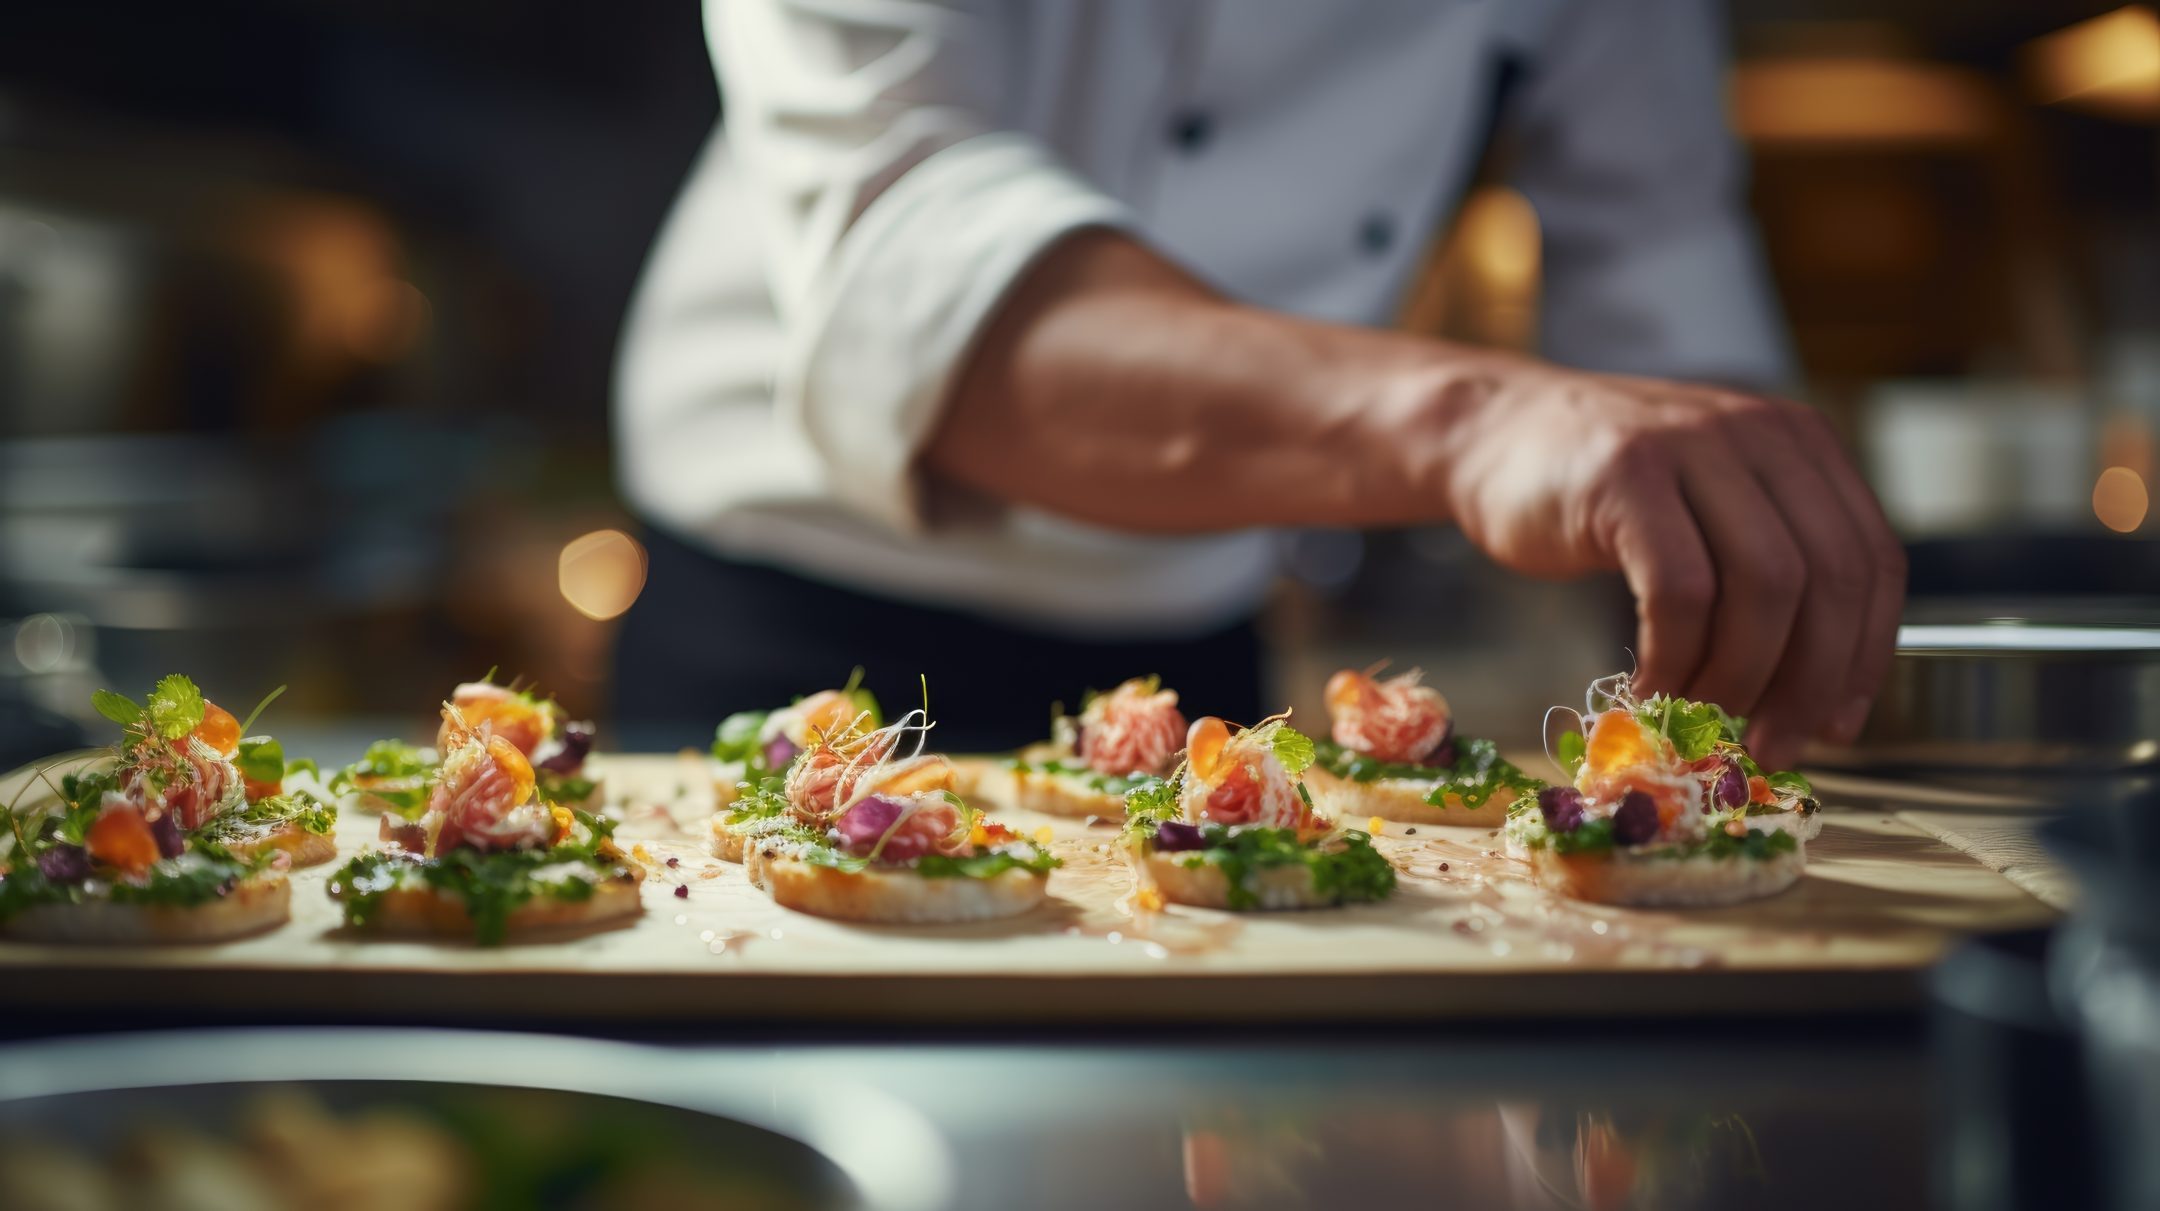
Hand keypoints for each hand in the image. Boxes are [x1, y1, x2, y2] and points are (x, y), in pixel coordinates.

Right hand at [1437, 360, 1905, 768]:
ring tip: (1704, 718)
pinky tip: (1650, 689)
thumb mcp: (1706, 513)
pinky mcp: (1626, 474)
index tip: (1837, 724)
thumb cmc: (1599, 494)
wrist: (1490, 434)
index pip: (1872, 559)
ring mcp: (1692, 446)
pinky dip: (1674, 658)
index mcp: (1799, 443)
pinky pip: (1679, 589)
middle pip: (1828, 576)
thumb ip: (1765, 576)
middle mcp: (1759, 434)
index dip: (1866, 655)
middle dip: (1809, 680)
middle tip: (1772, 744)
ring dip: (1741, 675)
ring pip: (1764, 585)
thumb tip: (1819, 704)